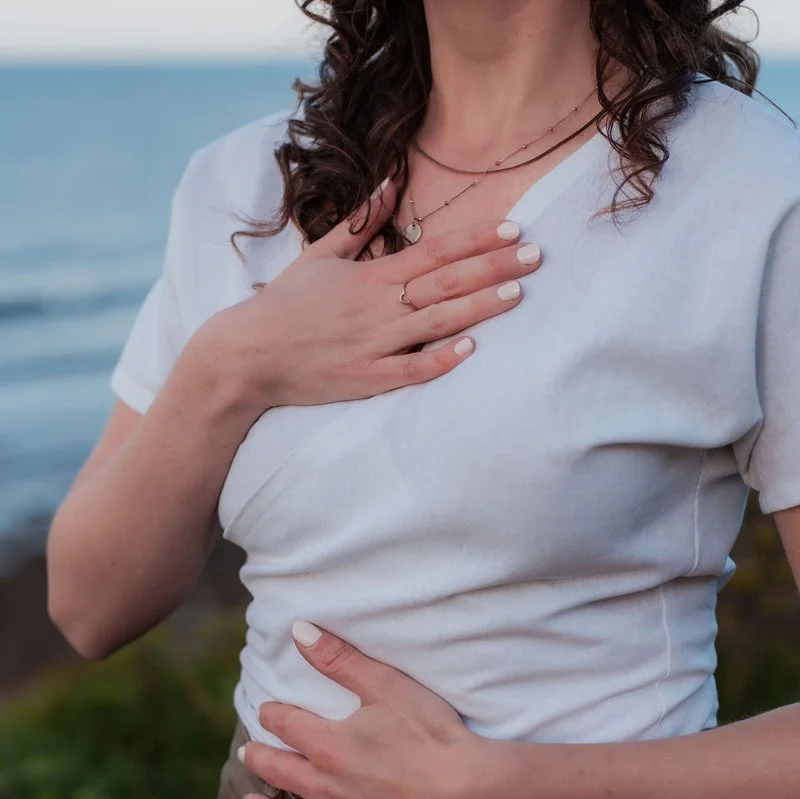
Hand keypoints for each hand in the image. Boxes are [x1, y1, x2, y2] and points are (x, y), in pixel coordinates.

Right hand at [198, 177, 542, 411]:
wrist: (248, 356)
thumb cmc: (286, 304)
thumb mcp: (319, 255)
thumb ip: (360, 223)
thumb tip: (390, 184)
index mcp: (369, 276)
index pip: (433, 251)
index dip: (476, 239)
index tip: (513, 228)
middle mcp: (377, 307)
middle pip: (445, 283)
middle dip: (493, 268)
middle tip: (536, 256)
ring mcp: (372, 345)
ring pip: (435, 324)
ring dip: (478, 308)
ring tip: (518, 294)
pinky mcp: (365, 380)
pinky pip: (409, 371)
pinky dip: (438, 361)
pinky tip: (471, 350)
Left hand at [236, 622, 484, 798]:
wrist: (465, 792)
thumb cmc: (428, 733)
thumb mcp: (384, 685)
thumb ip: (339, 659)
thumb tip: (299, 631)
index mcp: (328, 745)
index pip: (286, 725)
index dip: (273, 714)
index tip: (266, 709)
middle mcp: (325, 786)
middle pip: (278, 771)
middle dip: (259, 759)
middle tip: (246, 752)